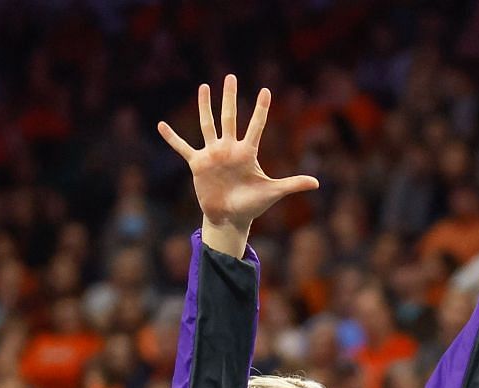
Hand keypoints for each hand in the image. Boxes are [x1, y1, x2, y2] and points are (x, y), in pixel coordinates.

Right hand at [157, 76, 318, 255]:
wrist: (229, 218)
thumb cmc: (252, 206)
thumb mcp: (272, 192)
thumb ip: (292, 184)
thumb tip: (317, 183)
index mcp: (247, 153)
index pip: (256, 126)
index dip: (262, 109)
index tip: (267, 91)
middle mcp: (229, 148)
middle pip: (230, 117)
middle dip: (230, 97)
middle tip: (231, 77)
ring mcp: (213, 154)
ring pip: (208, 125)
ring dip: (205, 107)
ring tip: (204, 87)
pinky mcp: (198, 164)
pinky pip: (182, 148)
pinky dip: (172, 138)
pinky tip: (161, 126)